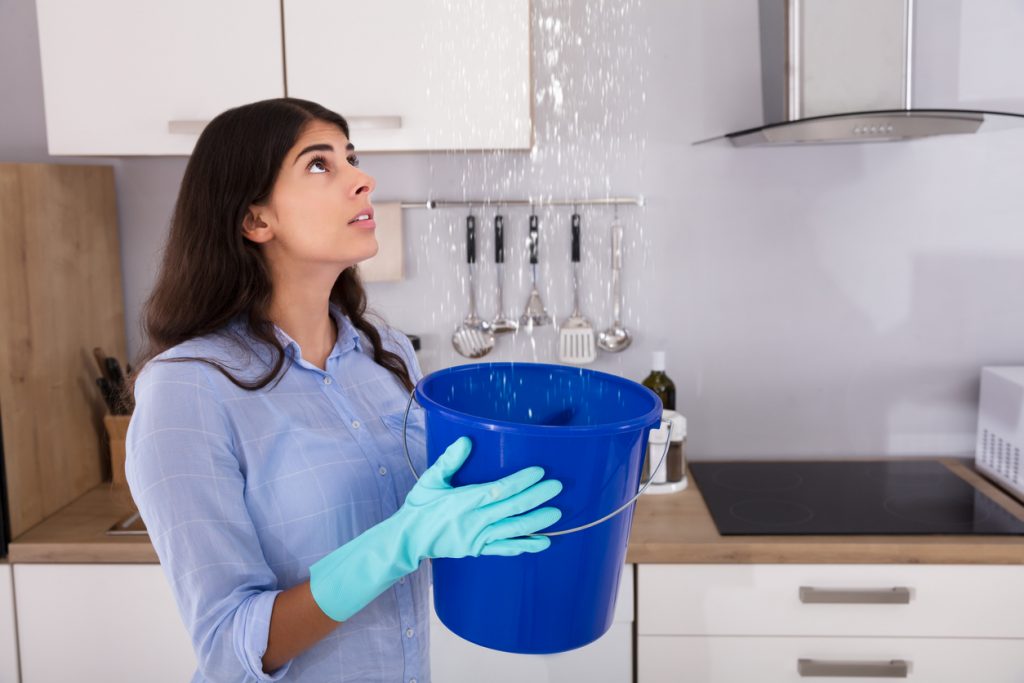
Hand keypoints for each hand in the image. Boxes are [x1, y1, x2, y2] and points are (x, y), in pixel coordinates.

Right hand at [309, 436, 561, 621]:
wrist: (409, 539)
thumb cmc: (420, 506)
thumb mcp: (431, 480)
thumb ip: (449, 460)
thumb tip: (466, 440)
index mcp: (465, 500)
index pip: (499, 489)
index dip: (521, 481)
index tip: (540, 472)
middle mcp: (475, 520)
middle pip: (512, 508)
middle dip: (537, 497)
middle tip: (557, 487)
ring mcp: (478, 537)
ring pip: (513, 530)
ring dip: (537, 522)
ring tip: (557, 513)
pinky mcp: (478, 550)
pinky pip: (505, 549)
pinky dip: (525, 546)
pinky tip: (543, 542)